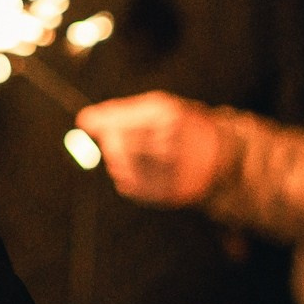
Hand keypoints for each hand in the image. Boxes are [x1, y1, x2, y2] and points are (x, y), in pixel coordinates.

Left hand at [75, 92, 225, 206]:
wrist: (221, 156)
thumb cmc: (181, 126)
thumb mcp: (156, 108)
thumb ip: (118, 112)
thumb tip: (82, 121)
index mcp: (167, 117)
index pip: (116, 124)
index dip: (102, 126)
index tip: (95, 124)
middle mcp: (170, 145)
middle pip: (115, 147)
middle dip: (110, 143)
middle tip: (116, 139)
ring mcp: (169, 172)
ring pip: (119, 168)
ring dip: (117, 160)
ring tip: (136, 153)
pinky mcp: (167, 194)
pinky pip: (128, 186)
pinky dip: (126, 177)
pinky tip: (142, 169)